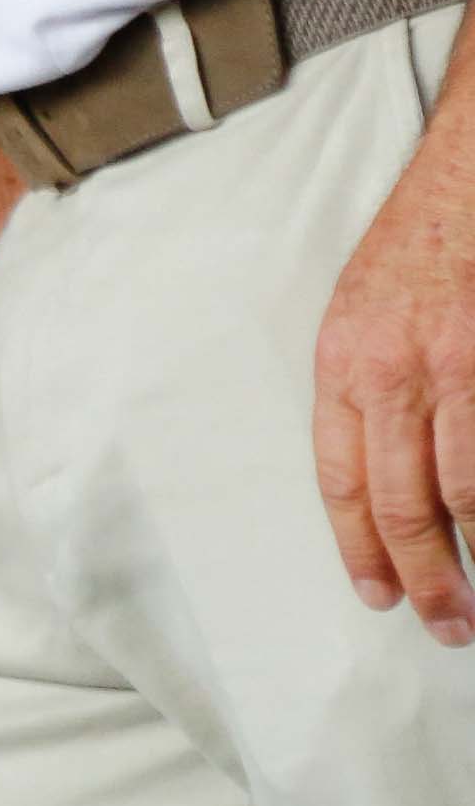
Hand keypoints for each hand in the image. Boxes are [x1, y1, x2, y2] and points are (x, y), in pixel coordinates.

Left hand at [313, 123, 474, 642]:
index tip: (380, 596)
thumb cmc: (415, 252)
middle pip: (406, 502)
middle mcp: (399, 372)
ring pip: (467, 490)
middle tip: (447, 625)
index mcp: (345, 365)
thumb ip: (362, 396)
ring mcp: (463, 368)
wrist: (466, 179)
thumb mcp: (358, 319)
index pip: (344, 481)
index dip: (360, 548)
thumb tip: (375, 485)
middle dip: (428, 575)